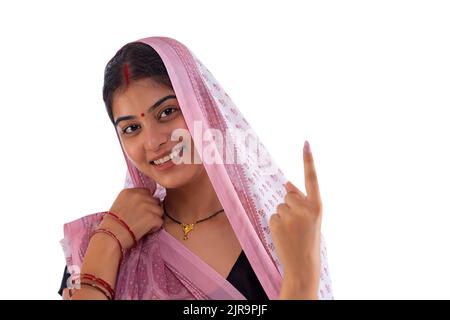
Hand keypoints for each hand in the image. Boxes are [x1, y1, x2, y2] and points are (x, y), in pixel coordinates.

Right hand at [98, 188, 163, 249]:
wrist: (112, 235)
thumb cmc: (113, 224)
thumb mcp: (120, 203)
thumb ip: (133, 198)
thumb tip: (147, 200)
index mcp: (130, 191)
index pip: (147, 192)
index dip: (145, 202)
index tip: (139, 211)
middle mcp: (139, 196)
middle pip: (155, 201)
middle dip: (151, 210)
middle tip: (140, 219)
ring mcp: (147, 206)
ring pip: (159, 211)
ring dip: (154, 218)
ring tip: (142, 225)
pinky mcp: (153, 217)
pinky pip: (160, 221)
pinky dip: (154, 228)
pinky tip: (144, 230)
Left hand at [269, 141, 322, 297]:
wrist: (303, 263)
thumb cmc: (308, 238)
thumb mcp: (311, 218)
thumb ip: (301, 199)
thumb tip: (286, 182)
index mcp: (317, 205)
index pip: (312, 178)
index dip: (308, 160)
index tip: (306, 142)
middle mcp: (306, 208)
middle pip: (288, 195)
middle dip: (290, 206)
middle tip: (298, 224)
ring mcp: (291, 216)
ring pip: (280, 205)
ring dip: (283, 216)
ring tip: (292, 231)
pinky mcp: (278, 222)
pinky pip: (272, 215)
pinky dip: (276, 224)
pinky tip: (284, 235)